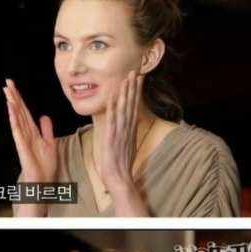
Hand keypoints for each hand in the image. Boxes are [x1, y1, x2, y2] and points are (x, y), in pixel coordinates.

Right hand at [4, 77, 57, 193]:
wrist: (43, 182)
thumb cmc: (45, 166)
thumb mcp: (50, 143)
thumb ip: (47, 129)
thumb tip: (43, 116)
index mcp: (32, 131)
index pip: (25, 111)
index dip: (20, 98)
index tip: (13, 86)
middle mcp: (26, 133)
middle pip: (19, 111)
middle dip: (14, 96)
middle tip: (7, 82)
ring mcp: (22, 139)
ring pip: (16, 117)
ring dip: (12, 104)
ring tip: (7, 91)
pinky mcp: (22, 145)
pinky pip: (17, 129)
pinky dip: (14, 118)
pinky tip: (11, 108)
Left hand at [91, 65, 144, 211]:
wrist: (120, 180)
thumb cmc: (122, 165)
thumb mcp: (129, 145)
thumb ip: (131, 131)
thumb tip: (136, 119)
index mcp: (130, 130)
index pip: (134, 106)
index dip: (136, 91)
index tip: (138, 77)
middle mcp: (127, 129)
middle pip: (131, 104)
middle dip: (133, 87)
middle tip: (135, 70)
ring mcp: (120, 133)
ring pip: (123, 109)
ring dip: (125, 93)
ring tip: (126, 78)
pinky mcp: (112, 139)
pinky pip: (112, 121)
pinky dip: (112, 109)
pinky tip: (113, 97)